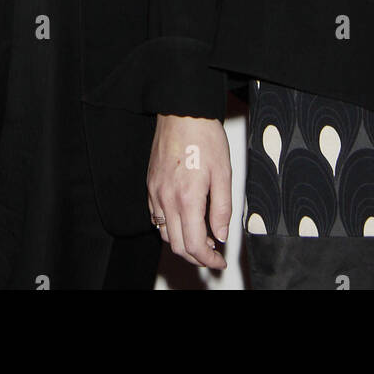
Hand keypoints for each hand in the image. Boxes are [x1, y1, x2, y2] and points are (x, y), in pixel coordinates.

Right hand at [147, 114, 231, 269]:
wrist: (182, 113)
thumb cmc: (203, 137)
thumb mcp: (223, 173)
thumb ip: (222, 209)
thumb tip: (222, 234)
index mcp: (187, 199)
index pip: (194, 245)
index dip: (208, 260)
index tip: (218, 260)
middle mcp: (166, 199)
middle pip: (177, 245)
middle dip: (197, 256)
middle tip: (213, 253)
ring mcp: (155, 192)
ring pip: (164, 233)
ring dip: (183, 242)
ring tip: (202, 235)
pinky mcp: (150, 184)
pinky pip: (155, 216)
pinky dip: (170, 226)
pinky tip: (184, 218)